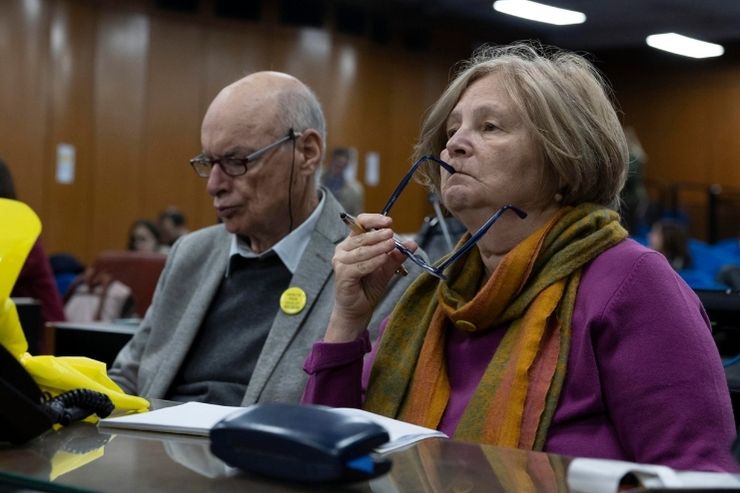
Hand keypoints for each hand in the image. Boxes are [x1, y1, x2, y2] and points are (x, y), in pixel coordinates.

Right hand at [325, 213, 415, 341]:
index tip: (388, 221)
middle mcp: (343, 249)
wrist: (358, 308)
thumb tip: (412, 243)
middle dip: (378, 234)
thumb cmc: (368, 286)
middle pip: (361, 236)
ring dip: (378, 248)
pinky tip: (383, 259)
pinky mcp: (342, 274)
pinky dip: (372, 262)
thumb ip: (396, 256)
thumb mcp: (386, 267)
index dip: (373, 219)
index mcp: (352, 242)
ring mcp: (340, 261)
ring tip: (391, 245)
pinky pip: (359, 266)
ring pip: (361, 250)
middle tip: (392, 234)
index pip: (360, 223)